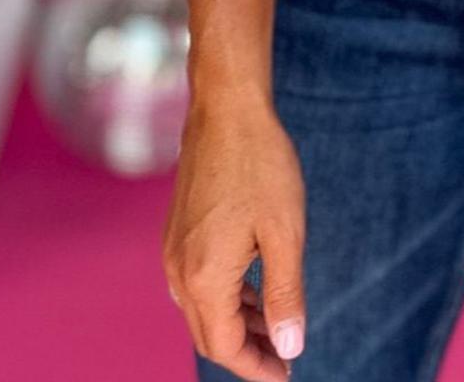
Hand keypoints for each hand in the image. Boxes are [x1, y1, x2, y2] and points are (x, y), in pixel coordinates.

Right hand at [161, 88, 307, 378]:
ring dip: (237, 325)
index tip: (287, 375)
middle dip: (246, 352)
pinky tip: (253, 290)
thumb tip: (289, 348)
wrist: (226, 108)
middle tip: (284, 359)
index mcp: (204, 277)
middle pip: (209, 334)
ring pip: (202, 310)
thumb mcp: (285, 233)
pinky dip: (225, 298)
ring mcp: (174, 251)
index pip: (225, 347)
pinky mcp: (178, 233)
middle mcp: (179, 272)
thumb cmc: (261, 165)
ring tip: (274, 327)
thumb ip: (285, 296)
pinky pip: (197, 283)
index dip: (257, 368)